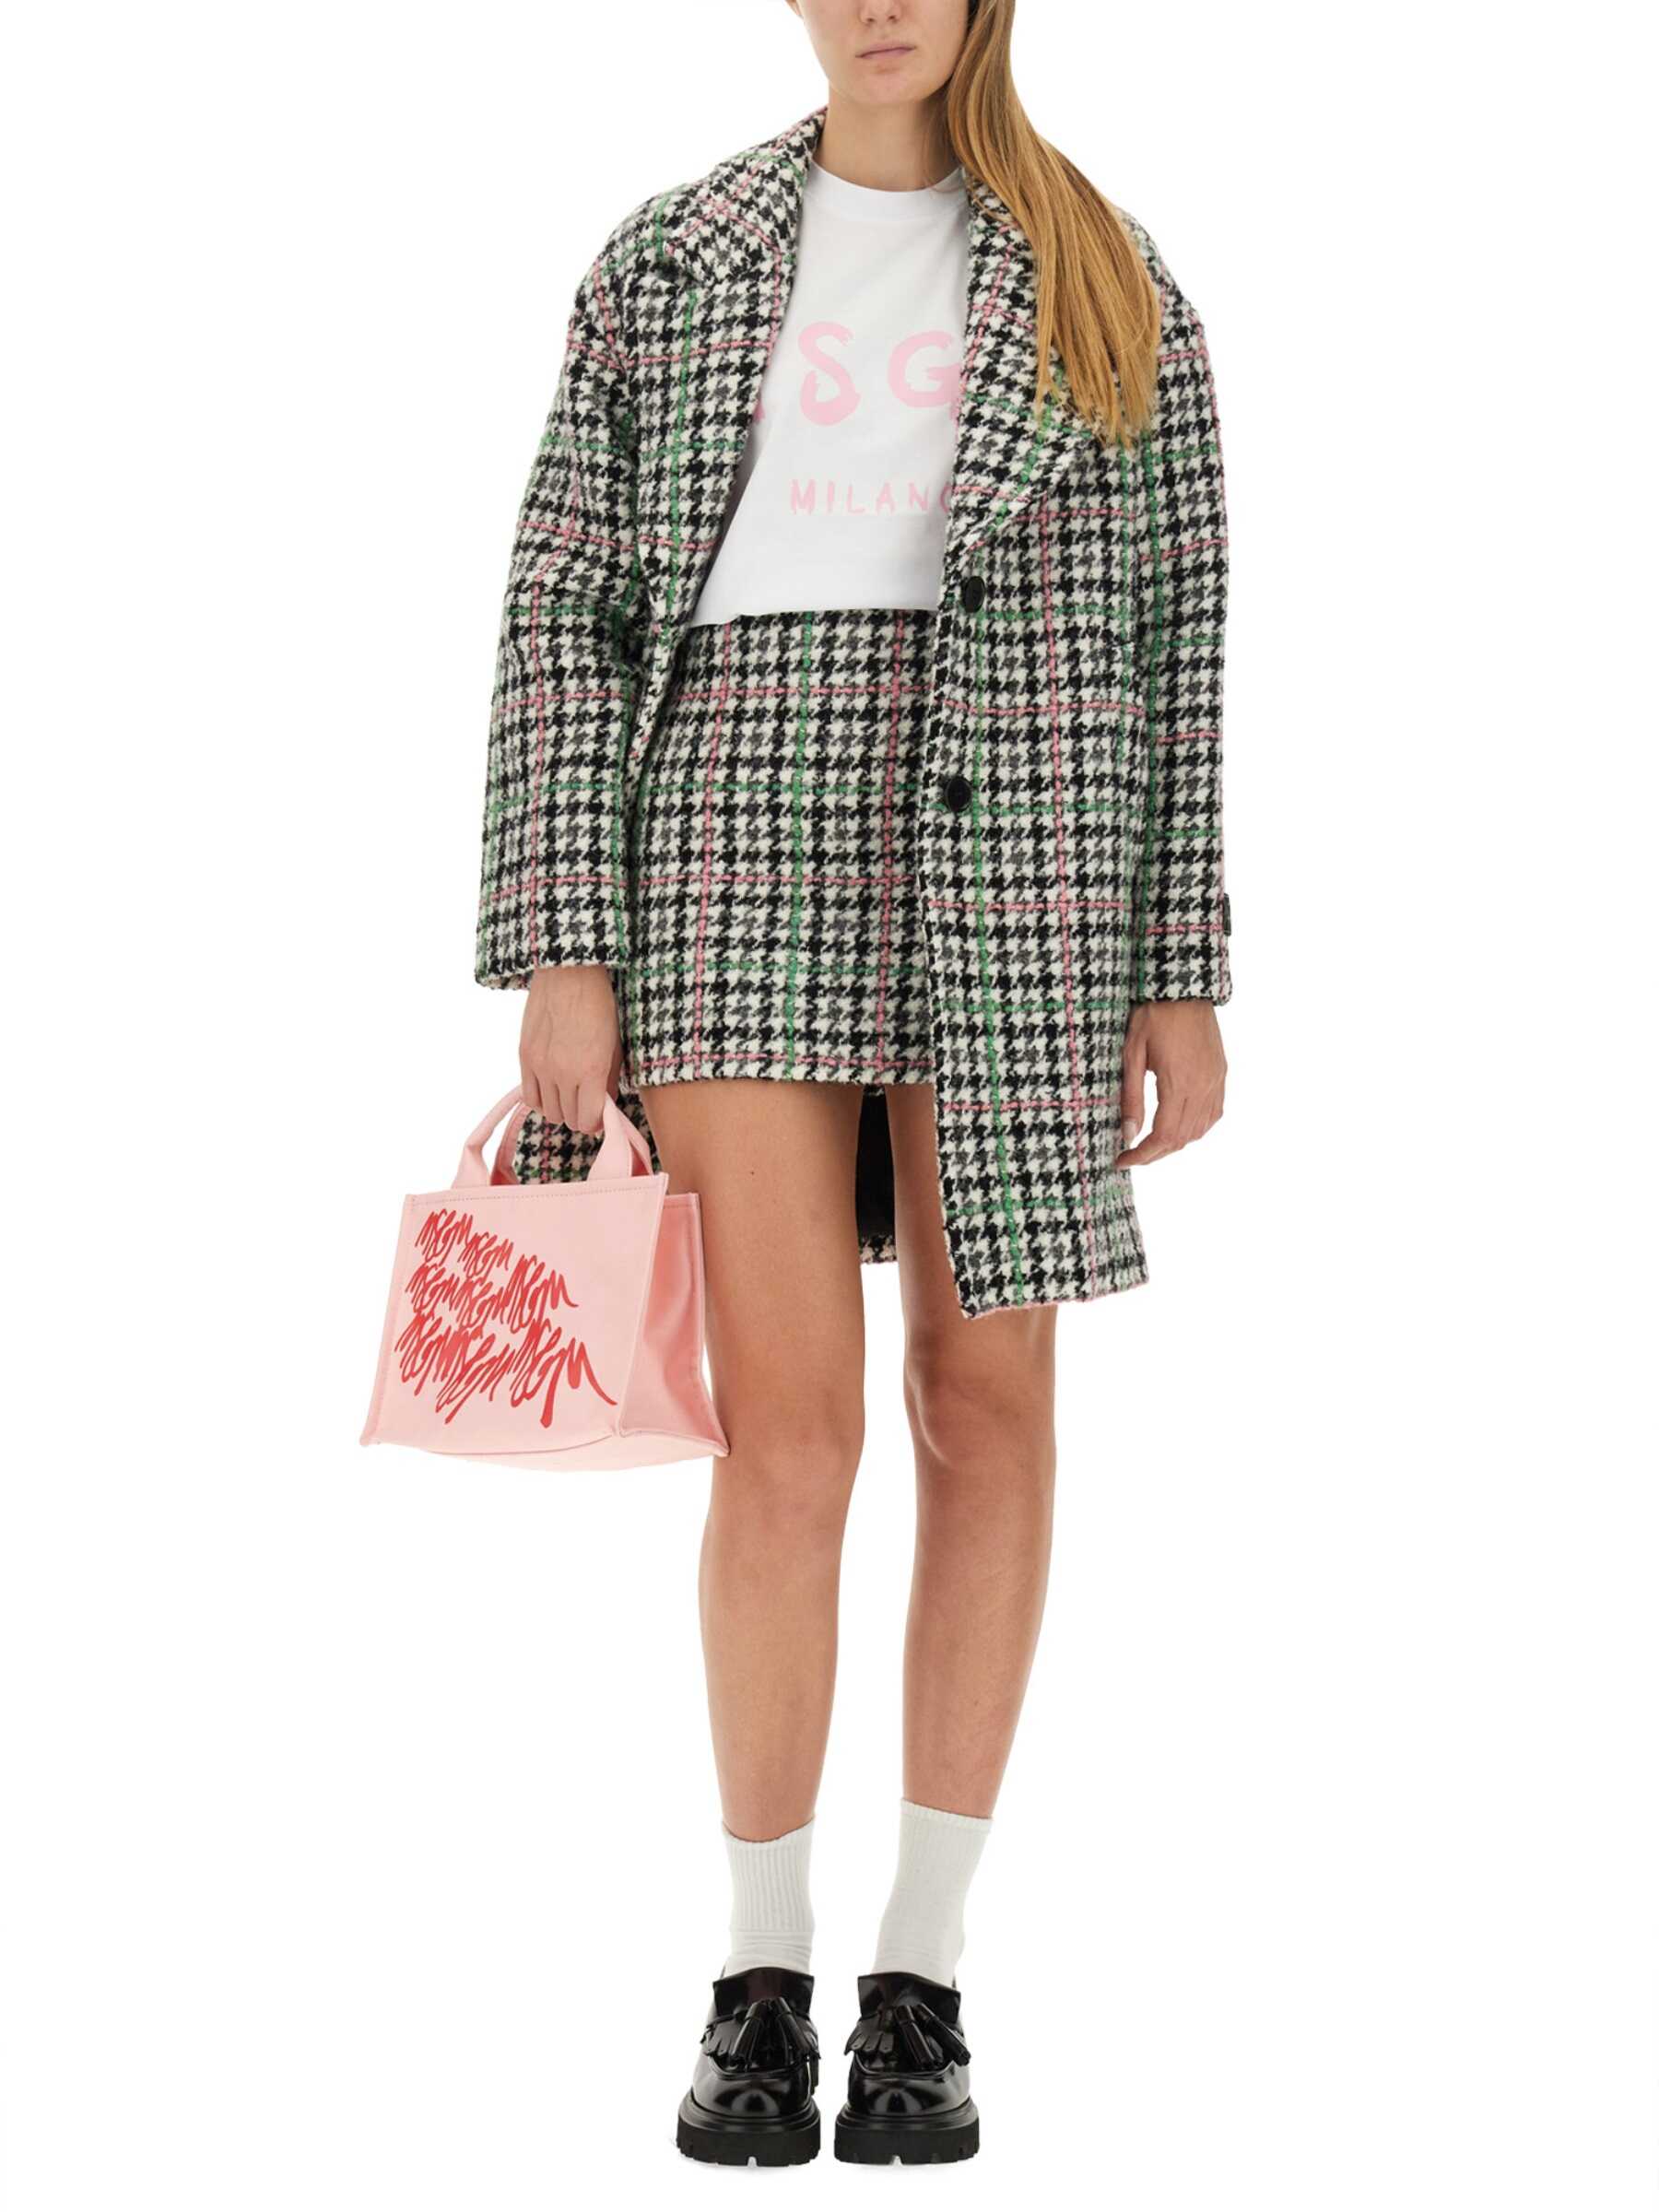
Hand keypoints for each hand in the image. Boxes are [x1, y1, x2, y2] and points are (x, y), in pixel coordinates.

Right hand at [518, 964, 622, 1136]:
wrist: (569, 974)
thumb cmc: (599, 1005)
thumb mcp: (615, 1045)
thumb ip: (610, 1080)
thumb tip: (605, 1104)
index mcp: (591, 1071)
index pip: (588, 1120)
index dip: (596, 1123)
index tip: (600, 1116)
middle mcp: (562, 1073)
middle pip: (568, 1119)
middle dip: (580, 1117)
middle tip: (586, 1105)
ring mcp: (540, 1066)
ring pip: (548, 1112)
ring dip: (561, 1110)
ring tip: (570, 1096)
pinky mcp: (524, 1056)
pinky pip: (529, 1096)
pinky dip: (542, 1100)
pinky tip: (552, 1090)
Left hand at [1115, 1001, 1225, 1166]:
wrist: (1183, 987)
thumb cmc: (1152, 1015)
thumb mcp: (1132, 1054)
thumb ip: (1131, 1096)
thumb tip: (1129, 1134)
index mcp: (1178, 1083)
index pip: (1163, 1136)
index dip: (1142, 1155)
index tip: (1122, 1160)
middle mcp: (1202, 1087)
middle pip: (1182, 1139)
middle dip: (1155, 1154)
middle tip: (1131, 1156)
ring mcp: (1215, 1081)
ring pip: (1199, 1130)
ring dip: (1175, 1143)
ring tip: (1151, 1145)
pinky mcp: (1220, 1074)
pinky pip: (1213, 1114)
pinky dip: (1196, 1129)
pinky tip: (1179, 1127)